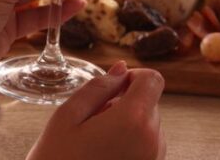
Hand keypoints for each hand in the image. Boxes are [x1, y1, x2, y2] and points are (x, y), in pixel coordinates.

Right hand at [28, 61, 165, 159]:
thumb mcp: (66, 118)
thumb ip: (98, 87)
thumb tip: (121, 69)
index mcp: (134, 120)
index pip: (153, 79)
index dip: (133, 77)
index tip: (112, 88)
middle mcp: (153, 141)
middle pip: (149, 104)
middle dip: (124, 105)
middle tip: (91, 123)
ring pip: (148, 127)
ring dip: (126, 127)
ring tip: (94, 146)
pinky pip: (147, 149)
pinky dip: (129, 147)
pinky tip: (102, 158)